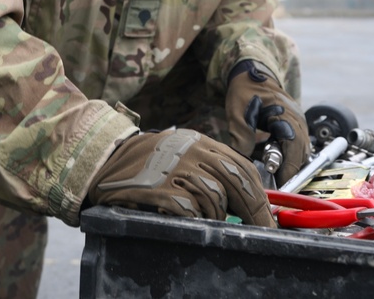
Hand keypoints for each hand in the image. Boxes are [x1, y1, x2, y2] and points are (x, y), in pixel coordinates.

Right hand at [86, 129, 275, 226]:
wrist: (106, 160)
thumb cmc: (149, 164)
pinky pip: (189, 211)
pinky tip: (187, 220)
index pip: (242, 167)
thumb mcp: (183, 155)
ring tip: (206, 221)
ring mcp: (175, 169)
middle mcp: (192, 152)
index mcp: (201, 143)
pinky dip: (194, 220)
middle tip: (259, 231)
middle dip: (252, 211)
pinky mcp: (159, 188)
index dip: (259, 195)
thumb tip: (244, 198)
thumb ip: (210, 168)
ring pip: (215, 199)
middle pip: (236, 182)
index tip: (267, 217)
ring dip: (216, 217)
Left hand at [225, 60, 308, 186]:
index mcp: (286, 113)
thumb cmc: (244, 91)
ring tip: (271, 168)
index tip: (282, 183)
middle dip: (290, 168)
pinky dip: (285, 153)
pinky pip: (295, 145)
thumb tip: (244, 162)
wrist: (250, 74)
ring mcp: (298, 122)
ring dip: (287, 161)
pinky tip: (269, 155)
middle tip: (276, 182)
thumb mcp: (237, 113)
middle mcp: (297, 119)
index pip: (294, 146)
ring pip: (300, 150)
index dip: (290, 167)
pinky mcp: (294, 125)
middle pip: (302, 151)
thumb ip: (241, 137)